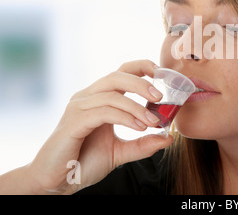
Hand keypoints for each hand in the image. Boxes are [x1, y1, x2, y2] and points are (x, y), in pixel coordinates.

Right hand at [27, 60, 172, 193]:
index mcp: (99, 99)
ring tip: (153, 121)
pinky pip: (103, 112)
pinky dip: (125, 117)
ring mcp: (78, 108)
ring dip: (137, 107)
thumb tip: (168, 137)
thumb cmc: (83, 163)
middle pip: (117, 76)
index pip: (122, 72)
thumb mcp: (120, 152)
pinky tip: (139, 127)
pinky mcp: (73, 123)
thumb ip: (142, 144)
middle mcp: (87, 98)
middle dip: (142, 83)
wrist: (56, 183)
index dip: (142, 67)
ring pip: (112, 94)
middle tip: (161, 96)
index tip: (162, 74)